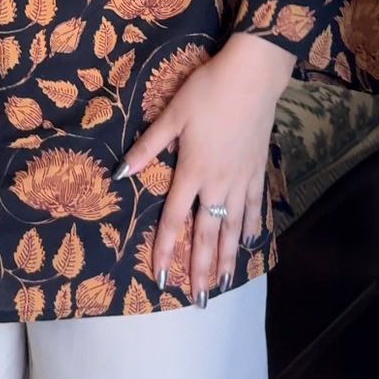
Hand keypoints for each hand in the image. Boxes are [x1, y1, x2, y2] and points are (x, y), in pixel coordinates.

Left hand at [112, 32, 293, 304]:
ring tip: (222, 284)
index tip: (160, 276)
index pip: (174, 218)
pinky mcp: (258, 170)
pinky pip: (254, 208)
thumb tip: (121, 172)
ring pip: (233, 228)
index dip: (165, 248)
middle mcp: (218, 183)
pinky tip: (248, 244)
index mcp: (192, 171)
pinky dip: (250, 229)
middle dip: (200, 269)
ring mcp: (241, 179)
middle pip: (206, 234)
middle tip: (198, 300)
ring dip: (226, 258)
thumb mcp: (171, 115)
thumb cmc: (207, 91)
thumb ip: (148, 146)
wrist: (253, 78)